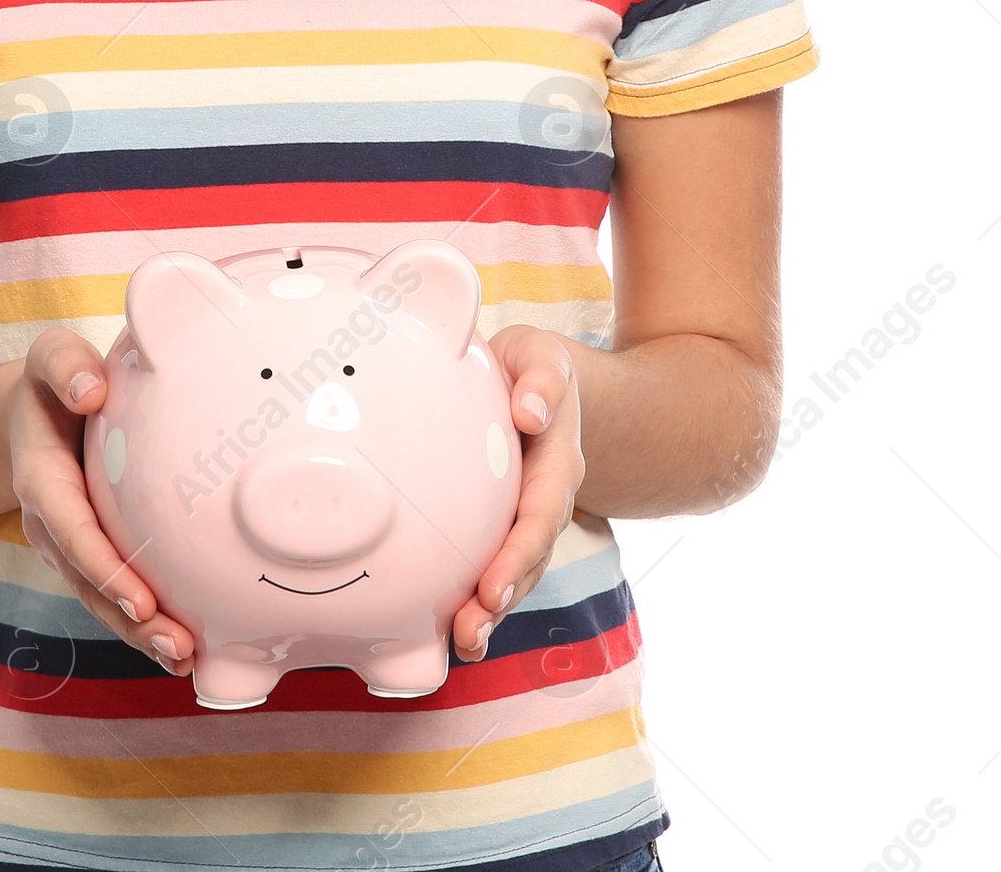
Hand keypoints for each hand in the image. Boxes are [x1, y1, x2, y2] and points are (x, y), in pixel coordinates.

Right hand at [0, 329, 195, 673]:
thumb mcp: (50, 356)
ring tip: (184, 658)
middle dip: (130, 619)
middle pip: (89, 581)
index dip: (106, 569)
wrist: (34, 409)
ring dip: (139, 632)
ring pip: (101, 597)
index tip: (142, 600)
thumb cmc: (53, 380)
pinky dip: (142, 621)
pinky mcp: (92, 550)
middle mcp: (52, 522)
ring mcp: (70, 543)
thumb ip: (65, 366)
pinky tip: (183, 644)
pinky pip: (113, 590)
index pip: (74, 530)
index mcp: (43, 479)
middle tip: (176, 646)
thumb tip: (91, 390)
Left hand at [449, 324, 585, 662]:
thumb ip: (542, 380)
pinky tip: (444, 632)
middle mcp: (545, 502)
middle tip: (471, 631)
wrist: (539, 382)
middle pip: (528, 559)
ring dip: (488, 614)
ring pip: (512, 575)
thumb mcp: (543, 357)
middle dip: (502, 599)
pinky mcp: (500, 529)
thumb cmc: (533, 368)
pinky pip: (490, 568)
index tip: (493, 589)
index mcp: (556, 465)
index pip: (539, 515)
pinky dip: (473, 602)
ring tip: (462, 644)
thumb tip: (529, 411)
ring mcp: (523, 520)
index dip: (518, 555)